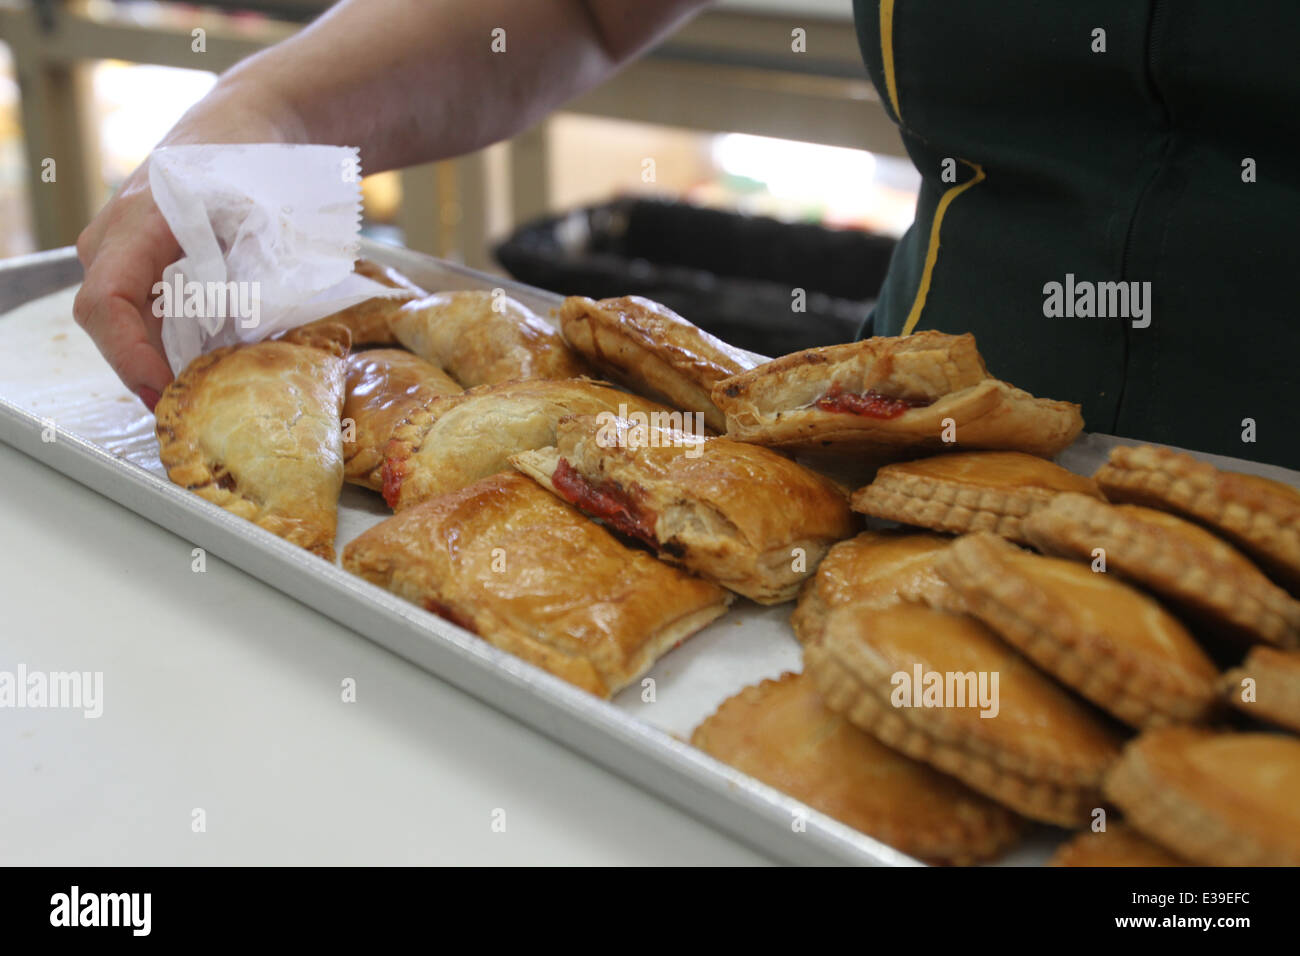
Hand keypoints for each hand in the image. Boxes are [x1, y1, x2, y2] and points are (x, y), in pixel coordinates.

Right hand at [73, 82, 305, 408]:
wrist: (245, 128)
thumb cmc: (253, 162)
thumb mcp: (263, 212)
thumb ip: (254, 269)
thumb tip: (251, 334)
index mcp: (140, 220)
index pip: (107, 301)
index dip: (130, 356)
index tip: (165, 390)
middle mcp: (114, 241)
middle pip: (113, 327)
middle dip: (154, 372)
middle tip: (205, 407)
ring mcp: (119, 256)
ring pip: (128, 329)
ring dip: (168, 362)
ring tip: (216, 387)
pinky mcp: (136, 270)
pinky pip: (143, 320)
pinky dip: (176, 346)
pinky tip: (214, 359)